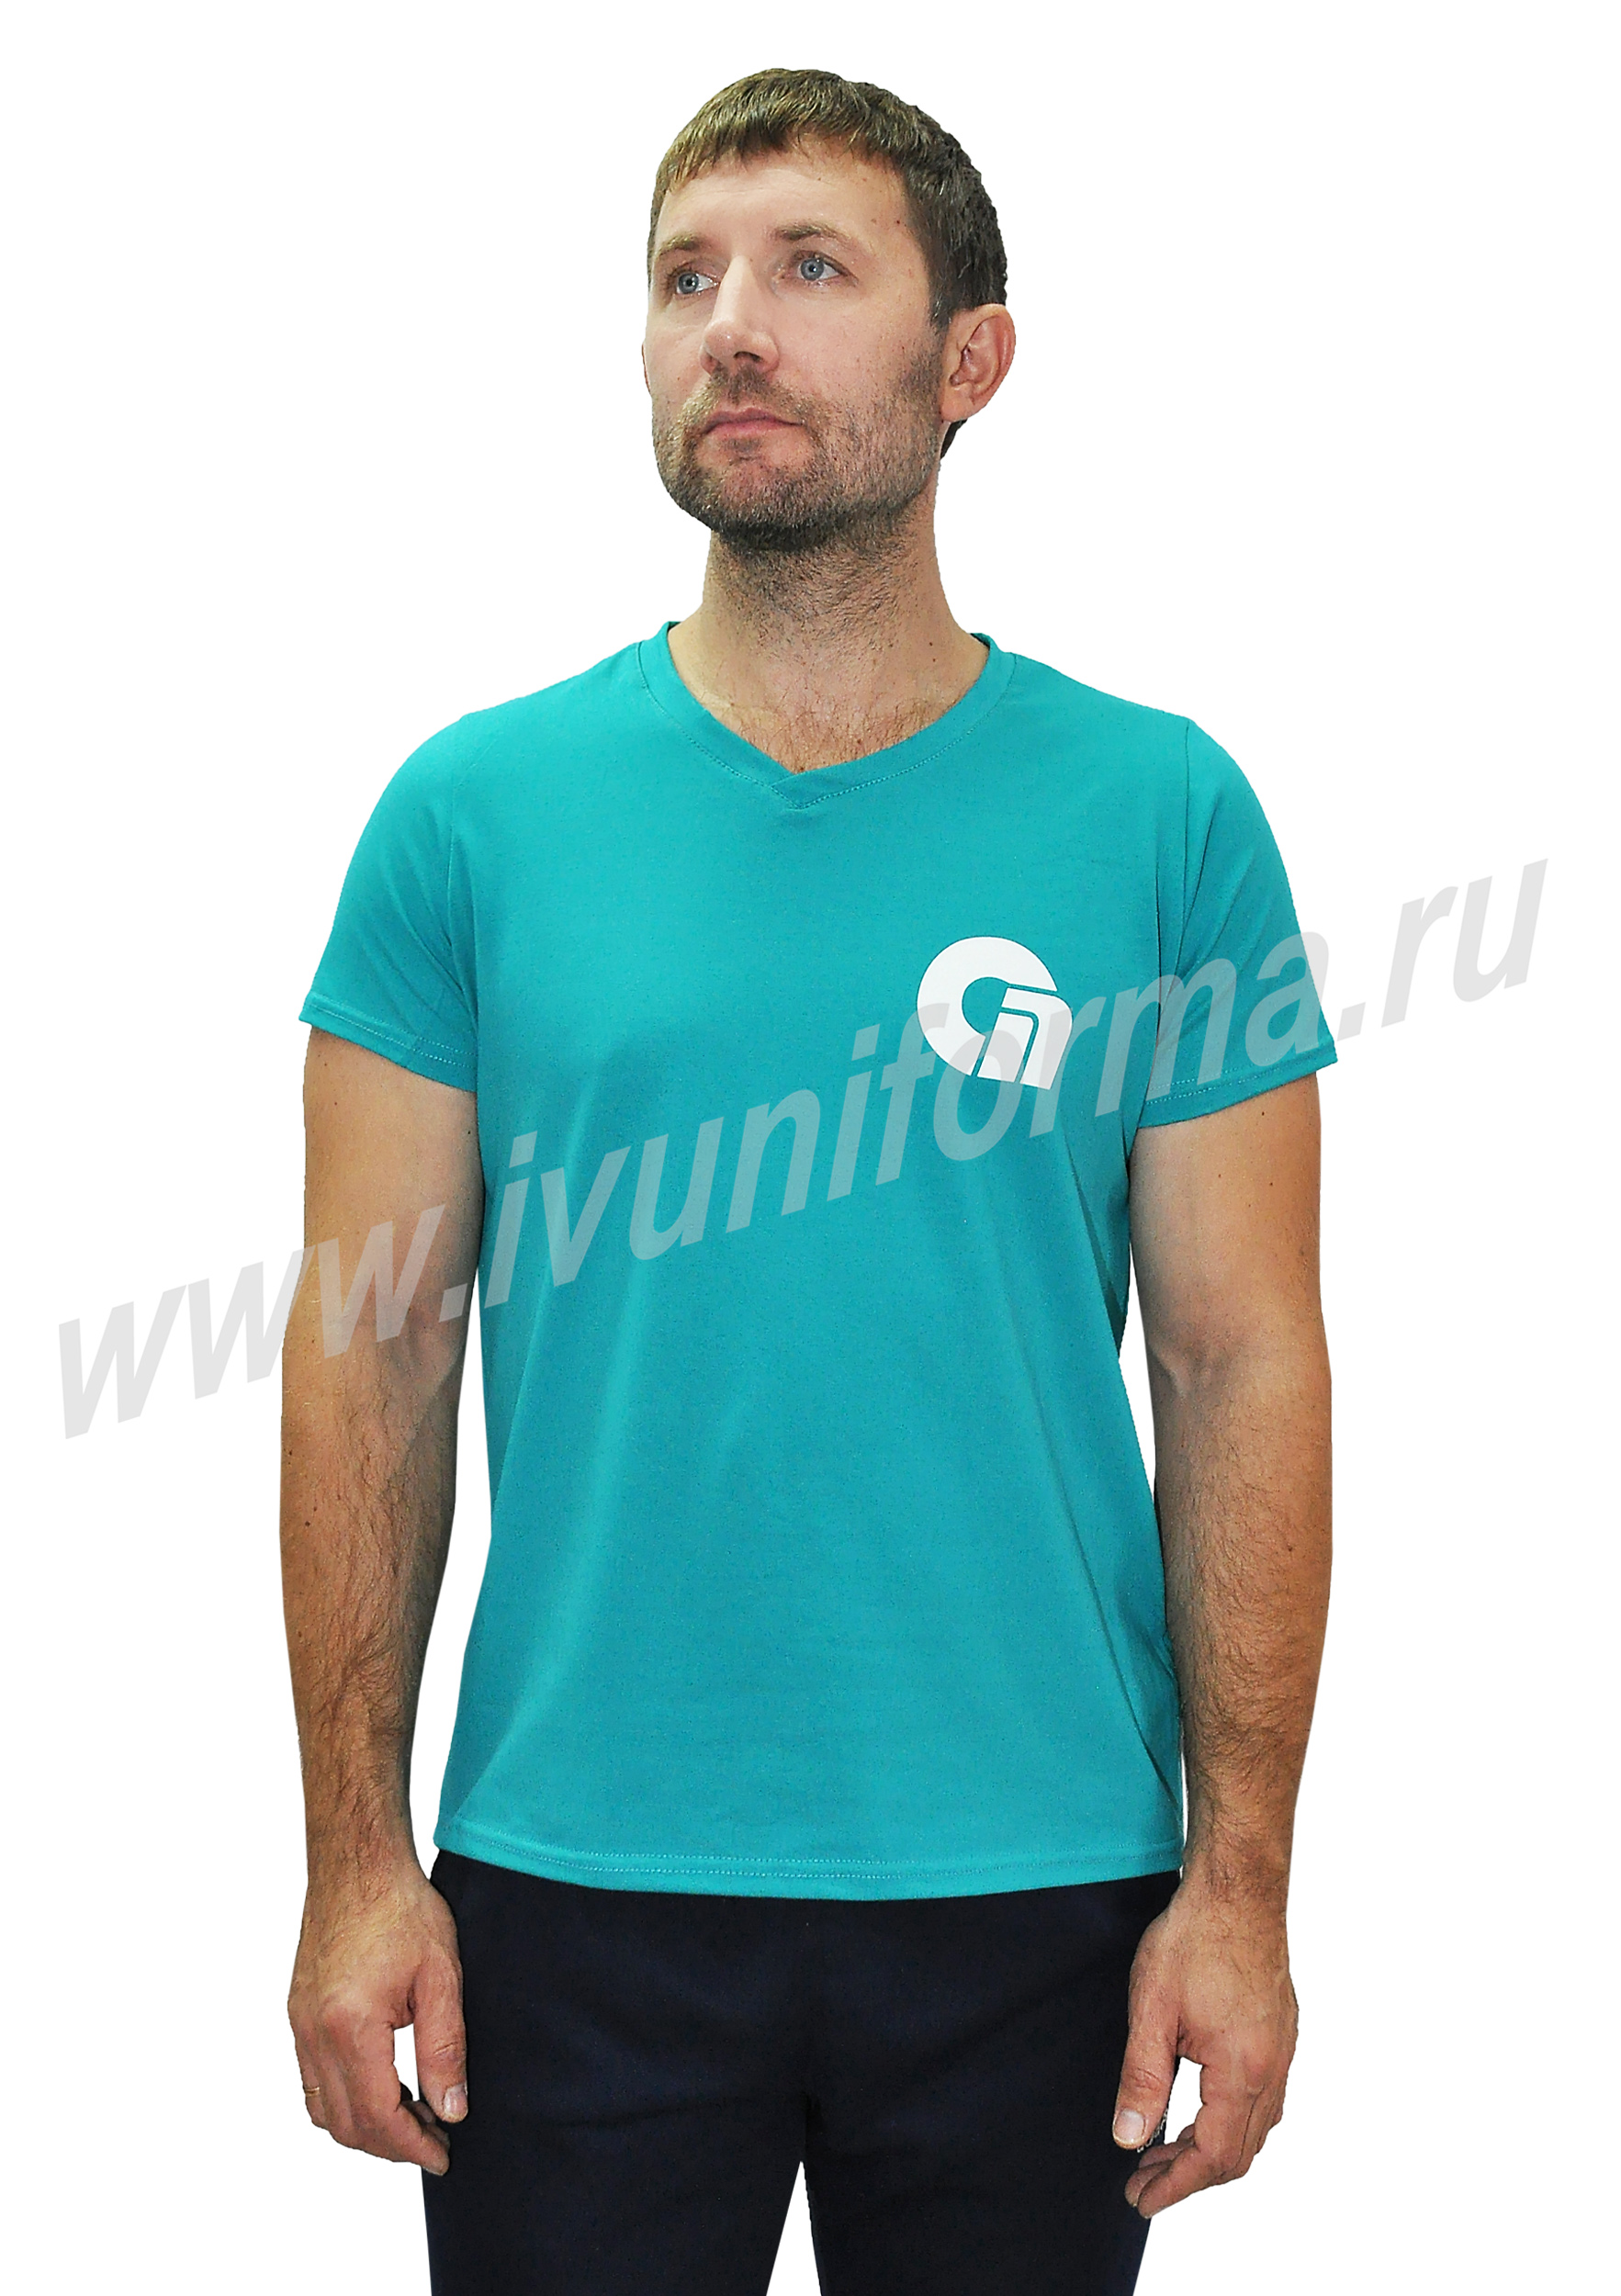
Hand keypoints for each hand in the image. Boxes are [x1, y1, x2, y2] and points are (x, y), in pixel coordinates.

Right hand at [288, 1862, 466, 2174]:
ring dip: (365, 2127)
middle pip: (345, 2124)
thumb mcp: (441, 1977)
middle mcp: (314, 2033)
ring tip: (413, 2116)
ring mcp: (300, 2025)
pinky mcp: (298, 2014)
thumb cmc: (402, 1910)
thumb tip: (452, 2110)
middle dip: (391, 2145)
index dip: (412, 2146)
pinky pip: (312, 2080)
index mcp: (350, 2026)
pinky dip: (344, 2101)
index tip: (443, 2154)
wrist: (358, 1865)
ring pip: (322, 2109)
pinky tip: (381, 2086)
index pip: (376, 2116)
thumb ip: (445, 2049)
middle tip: (436, 2138)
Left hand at [1111, 1871, 1296, 2216]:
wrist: (1238, 1888)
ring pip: (1255, 2128)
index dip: (1175, 2185)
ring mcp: (1283, 2050)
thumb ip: (1142, 2079)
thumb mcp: (1152, 2009)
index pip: (1213, 2156)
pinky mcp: (1280, 2032)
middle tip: (1143, 2179)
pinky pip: (1264, 2099)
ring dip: (1210, 2149)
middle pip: (1238, 2152)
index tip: (1140, 2198)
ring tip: (1164, 2149)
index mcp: (1243, 2070)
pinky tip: (1200, 2109)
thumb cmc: (1194, 1938)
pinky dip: (1230, 2120)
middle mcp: (1272, 2068)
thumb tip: (1129, 2138)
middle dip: (1189, 2175)